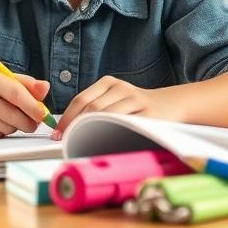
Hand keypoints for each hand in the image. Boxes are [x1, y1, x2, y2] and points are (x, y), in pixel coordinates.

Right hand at [0, 71, 49, 138]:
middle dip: (28, 122)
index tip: (44, 115)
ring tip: (5, 119)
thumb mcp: (3, 82)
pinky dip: (1, 133)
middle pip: (13, 114)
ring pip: (7, 127)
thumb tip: (46, 87)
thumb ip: (26, 84)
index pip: (16, 92)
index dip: (33, 106)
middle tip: (33, 123)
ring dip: (14, 127)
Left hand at [52, 76, 173, 137]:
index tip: (58, 134)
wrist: (170, 104)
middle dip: (76, 127)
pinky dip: (111, 135)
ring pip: (106, 118)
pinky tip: (104, 143)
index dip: (66, 118)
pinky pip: (124, 126)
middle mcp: (121, 88)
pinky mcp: (148, 114)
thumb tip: (66, 128)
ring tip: (82, 145)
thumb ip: (95, 107)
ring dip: (90, 133)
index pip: (81, 100)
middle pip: (91, 109)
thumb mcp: (115, 99)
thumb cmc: (135, 107)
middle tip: (67, 142)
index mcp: (108, 82)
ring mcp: (136, 100)